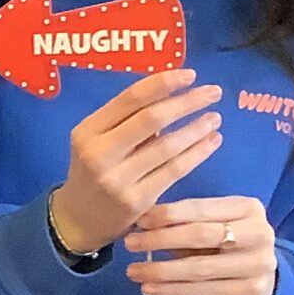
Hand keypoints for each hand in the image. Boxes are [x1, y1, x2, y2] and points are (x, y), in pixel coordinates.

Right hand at [53, 69, 224, 254]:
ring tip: (215, 117)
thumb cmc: (92, 171)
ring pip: (167, 146)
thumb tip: (173, 95)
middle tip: (213, 92)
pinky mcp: (137, 201)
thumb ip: (125, 121)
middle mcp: (99, 154)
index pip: (130, 99)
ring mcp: (118, 180)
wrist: (78, 219)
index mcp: (87, 131)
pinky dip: (198, 153)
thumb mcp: (95, 141)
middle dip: (187, 102)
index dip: (163, 83)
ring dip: (196, 128)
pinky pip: (174, 171)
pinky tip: (212, 141)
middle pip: (151, 119)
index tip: (190, 74)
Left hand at [125, 195, 277, 294]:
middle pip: (201, 235)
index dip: (168, 214)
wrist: (260, 279)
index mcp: (248, 208)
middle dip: (161, 239)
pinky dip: (172, 290)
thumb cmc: (226, 245)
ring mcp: (259, 264)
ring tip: (133, 271)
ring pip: (199, 267)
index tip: (139, 220)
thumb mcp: (212, 226)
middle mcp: (259, 233)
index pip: (201, 208)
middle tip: (130, 243)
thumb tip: (141, 218)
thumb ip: (184, 221)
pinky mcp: (251, 290)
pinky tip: (149, 289)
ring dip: (161, 270)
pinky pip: (203, 290)